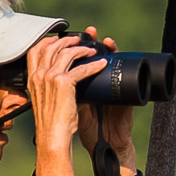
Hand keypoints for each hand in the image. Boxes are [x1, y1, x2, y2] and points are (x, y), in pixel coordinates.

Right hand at [27, 31, 103, 154]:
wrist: (52, 136)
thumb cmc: (51, 123)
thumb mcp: (44, 101)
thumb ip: (47, 87)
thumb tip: (59, 78)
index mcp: (32, 79)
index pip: (34, 51)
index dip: (46, 41)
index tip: (57, 39)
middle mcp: (39, 76)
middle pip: (51, 47)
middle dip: (67, 40)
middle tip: (79, 41)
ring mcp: (49, 77)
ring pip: (66, 53)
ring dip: (81, 49)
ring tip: (92, 50)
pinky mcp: (63, 83)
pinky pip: (81, 68)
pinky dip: (93, 65)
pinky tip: (101, 65)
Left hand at [73, 28, 135, 160]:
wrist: (106, 143)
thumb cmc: (90, 129)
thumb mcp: (73, 108)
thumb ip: (65, 94)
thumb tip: (50, 79)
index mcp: (86, 86)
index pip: (82, 62)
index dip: (77, 49)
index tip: (72, 37)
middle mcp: (99, 84)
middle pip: (96, 57)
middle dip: (91, 42)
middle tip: (89, 32)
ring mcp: (112, 87)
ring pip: (112, 61)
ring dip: (108, 47)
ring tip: (104, 38)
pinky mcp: (124, 92)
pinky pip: (124, 73)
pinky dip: (121, 60)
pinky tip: (115, 51)